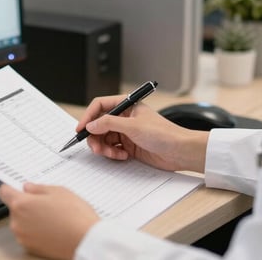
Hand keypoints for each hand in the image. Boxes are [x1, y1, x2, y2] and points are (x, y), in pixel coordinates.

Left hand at [0, 183, 98, 258]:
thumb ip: (39, 188)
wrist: (86, 241)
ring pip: (21, 222)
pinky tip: (53, 228)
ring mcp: (23, 237)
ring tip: (53, 218)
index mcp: (21, 204)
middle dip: (26, 205)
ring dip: (31, 219)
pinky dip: (36, 231)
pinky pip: (28, 235)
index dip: (11, 188)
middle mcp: (17, 222)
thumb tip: (28, 188)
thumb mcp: (58, 191)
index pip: (4, 191)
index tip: (18, 188)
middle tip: (46, 203)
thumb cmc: (74, 215)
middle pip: (14, 208)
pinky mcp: (30, 248)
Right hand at [77, 95, 208, 172]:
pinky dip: (113, 153)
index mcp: (127, 105)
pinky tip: (123, 156)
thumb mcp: (133, 126)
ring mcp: (127, 132)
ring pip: (104, 138)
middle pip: (99, 124)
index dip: (88, 116)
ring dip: (105, 147)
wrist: (180, 152)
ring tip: (113, 154)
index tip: (81, 129)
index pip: (100, 105)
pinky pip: (112, 148)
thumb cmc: (164, 134)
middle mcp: (125, 117)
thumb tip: (91, 124)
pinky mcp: (129, 146)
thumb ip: (109, 123)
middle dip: (96, 136)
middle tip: (97, 148)